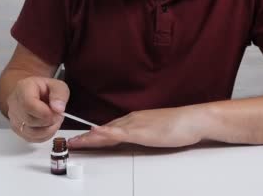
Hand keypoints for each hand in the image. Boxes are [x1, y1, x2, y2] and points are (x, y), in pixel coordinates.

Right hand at [7, 76, 68, 142]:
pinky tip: (48, 127)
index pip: (29, 105)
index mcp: (23, 89)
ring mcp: (13, 117)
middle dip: (49, 121)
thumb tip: (58, 109)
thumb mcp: (57, 85)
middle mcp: (14, 103)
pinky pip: (31, 138)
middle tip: (58, 115)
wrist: (35, 93)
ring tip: (54, 120)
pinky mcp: (16, 128)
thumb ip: (60, 94)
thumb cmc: (45, 89)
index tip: (57, 112)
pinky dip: (43, 136)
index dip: (45, 113)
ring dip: (47, 130)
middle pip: (30, 120)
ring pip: (30, 133)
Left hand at [67, 106, 204, 148]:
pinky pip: (120, 133)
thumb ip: (144, 134)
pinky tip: (96, 133)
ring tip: (74, 142)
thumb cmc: (180, 125)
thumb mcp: (156, 131)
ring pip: (107, 131)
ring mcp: (136, 125)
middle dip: (86, 138)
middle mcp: (131, 120)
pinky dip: (106, 133)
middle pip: (103, 130)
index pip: (108, 129)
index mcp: (134, 121)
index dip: (92, 135)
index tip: (79, 140)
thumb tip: (135, 139)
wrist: (194, 119)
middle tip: (69, 143)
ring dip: (90, 137)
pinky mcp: (142, 131)